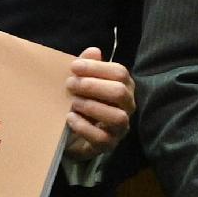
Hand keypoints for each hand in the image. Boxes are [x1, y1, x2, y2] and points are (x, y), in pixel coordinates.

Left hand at [64, 47, 134, 161]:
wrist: (71, 135)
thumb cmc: (81, 102)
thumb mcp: (81, 82)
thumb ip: (87, 66)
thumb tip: (94, 51)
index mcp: (124, 86)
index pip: (120, 72)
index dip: (96, 68)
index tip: (73, 66)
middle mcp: (127, 106)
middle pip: (120, 92)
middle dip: (92, 86)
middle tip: (70, 84)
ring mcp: (120, 127)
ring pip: (117, 117)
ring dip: (91, 107)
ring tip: (72, 102)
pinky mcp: (109, 145)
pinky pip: (102, 138)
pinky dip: (84, 127)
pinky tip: (70, 118)